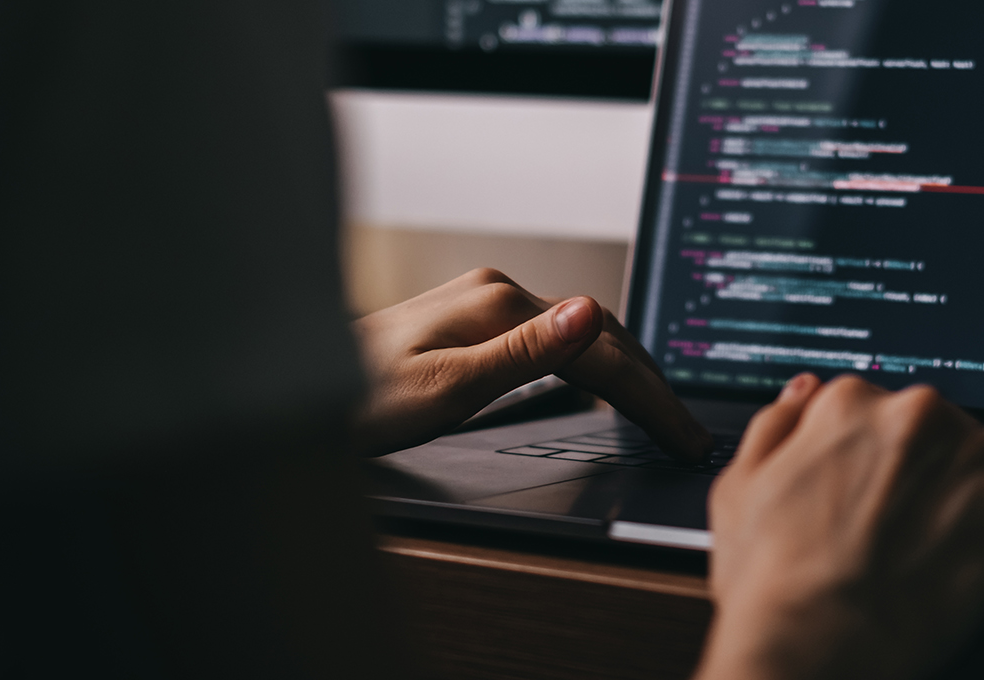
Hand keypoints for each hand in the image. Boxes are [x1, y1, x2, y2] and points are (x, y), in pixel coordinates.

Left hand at [350, 268, 711, 460]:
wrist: (294, 383)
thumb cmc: (356, 400)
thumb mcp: (444, 388)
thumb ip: (522, 354)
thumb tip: (588, 314)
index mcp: (498, 305)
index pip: (602, 353)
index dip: (651, 399)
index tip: (684, 436)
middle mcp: (498, 294)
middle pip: (602, 337)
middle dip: (652, 387)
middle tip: (689, 433)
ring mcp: (488, 303)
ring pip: (584, 336)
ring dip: (629, 374)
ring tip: (664, 413)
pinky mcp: (478, 320)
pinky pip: (557, 340)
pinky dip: (594, 367)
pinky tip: (605, 386)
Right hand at [698, 374, 983, 679]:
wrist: (809, 641)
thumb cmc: (770, 582)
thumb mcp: (738, 490)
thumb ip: (775, 426)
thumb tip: (803, 392)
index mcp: (847, 407)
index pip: (890, 405)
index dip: (900, 448)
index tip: (906, 478)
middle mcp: (913, 418)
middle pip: (961, 422)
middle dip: (961, 460)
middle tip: (951, 512)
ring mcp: (968, 458)